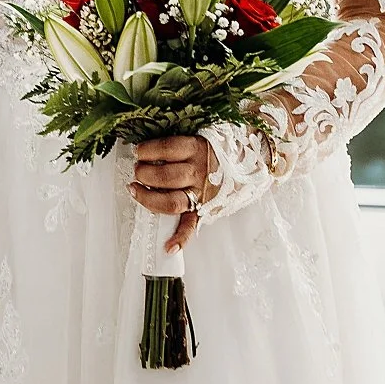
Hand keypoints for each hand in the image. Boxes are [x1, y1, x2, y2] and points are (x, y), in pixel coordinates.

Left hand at [127, 136, 217, 254]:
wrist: (250, 162)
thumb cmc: (215, 148)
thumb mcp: (199, 136)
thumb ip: (176, 142)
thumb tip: (143, 147)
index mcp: (197, 148)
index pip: (167, 148)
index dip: (146, 150)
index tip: (137, 151)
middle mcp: (200, 172)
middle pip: (165, 176)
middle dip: (143, 173)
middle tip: (137, 170)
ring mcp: (202, 193)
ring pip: (171, 201)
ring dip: (147, 198)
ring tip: (135, 189)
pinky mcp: (204, 209)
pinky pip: (192, 225)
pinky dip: (180, 238)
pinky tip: (168, 247)